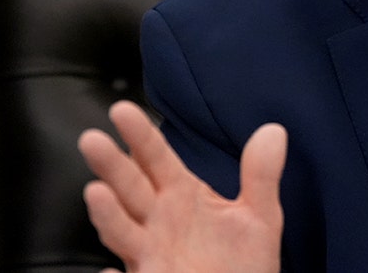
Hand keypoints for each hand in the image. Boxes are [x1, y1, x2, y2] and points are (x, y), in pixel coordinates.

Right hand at [77, 101, 286, 272]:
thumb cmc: (242, 261)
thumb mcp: (258, 216)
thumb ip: (260, 176)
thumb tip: (274, 131)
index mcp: (180, 196)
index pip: (155, 158)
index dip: (140, 135)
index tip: (123, 110)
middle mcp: (157, 223)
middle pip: (131, 189)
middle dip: (112, 166)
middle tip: (93, 140)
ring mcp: (150, 256)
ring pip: (122, 232)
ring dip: (108, 215)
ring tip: (97, 193)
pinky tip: (107, 272)